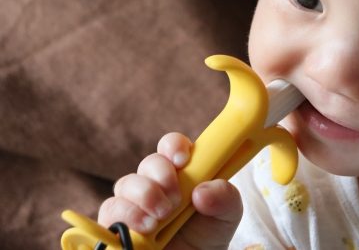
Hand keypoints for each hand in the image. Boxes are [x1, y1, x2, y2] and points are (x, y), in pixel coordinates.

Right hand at [98, 132, 242, 249]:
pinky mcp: (117, 222)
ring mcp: (134, 201)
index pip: (171, 145)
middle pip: (149, 162)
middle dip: (162, 176)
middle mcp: (155, 182)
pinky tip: (145, 228)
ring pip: (126, 183)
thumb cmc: (208, 232)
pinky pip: (110, 208)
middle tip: (176, 200)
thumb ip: (225, 196)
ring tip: (160, 219)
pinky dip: (127, 215)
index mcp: (181, 170)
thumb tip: (201, 191)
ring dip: (145, 196)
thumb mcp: (228, 213)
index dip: (174, 146)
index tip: (182, 160)